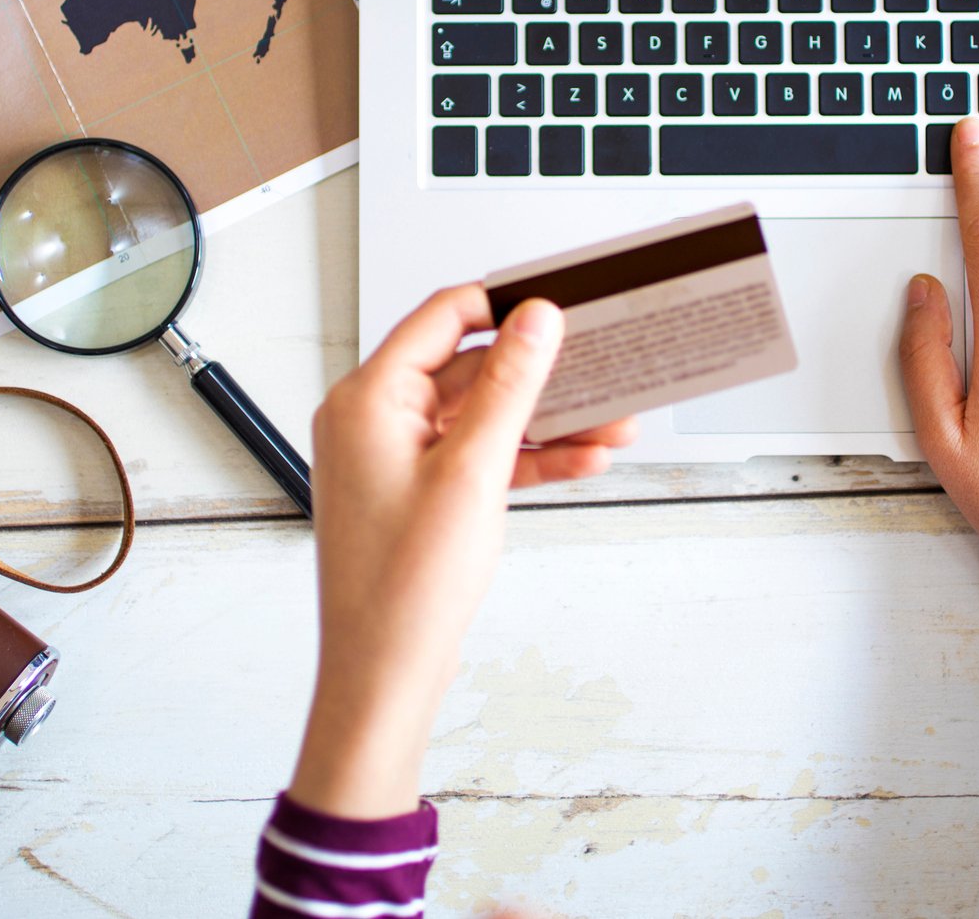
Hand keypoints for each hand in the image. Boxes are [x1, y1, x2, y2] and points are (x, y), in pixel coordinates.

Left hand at [289, 286, 635, 817]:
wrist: (384, 673)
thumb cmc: (403, 589)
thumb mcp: (474, 471)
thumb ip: (511, 386)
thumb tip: (534, 320)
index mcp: (367, 399)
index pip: (443, 317)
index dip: (505, 305)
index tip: (561, 307)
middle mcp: (373, 420)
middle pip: (471, 368)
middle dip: (542, 376)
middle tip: (601, 372)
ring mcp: (394, 458)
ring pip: (483, 416)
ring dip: (546, 421)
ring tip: (611, 427)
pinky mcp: (417, 493)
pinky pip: (477, 456)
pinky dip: (526, 458)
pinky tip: (579, 461)